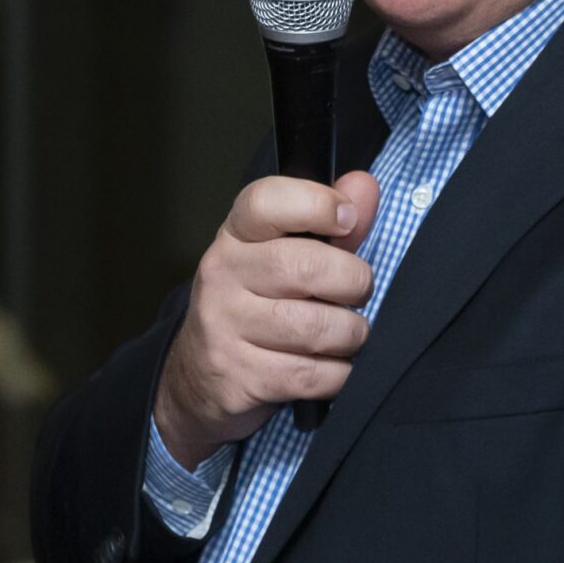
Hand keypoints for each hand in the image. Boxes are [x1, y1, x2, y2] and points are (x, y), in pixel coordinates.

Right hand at [153, 171, 381, 465]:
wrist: (199, 374)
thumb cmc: (259, 302)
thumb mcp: (289, 254)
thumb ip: (331, 223)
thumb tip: (364, 186)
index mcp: (237, 235)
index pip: (267, 202)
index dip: (316, 204)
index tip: (347, 219)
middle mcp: (223, 274)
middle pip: (307, 267)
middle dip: (353, 282)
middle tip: (357, 293)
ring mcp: (226, 327)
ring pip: (317, 328)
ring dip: (350, 334)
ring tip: (345, 333)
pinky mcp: (240, 376)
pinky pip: (314, 375)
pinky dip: (338, 373)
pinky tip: (330, 365)